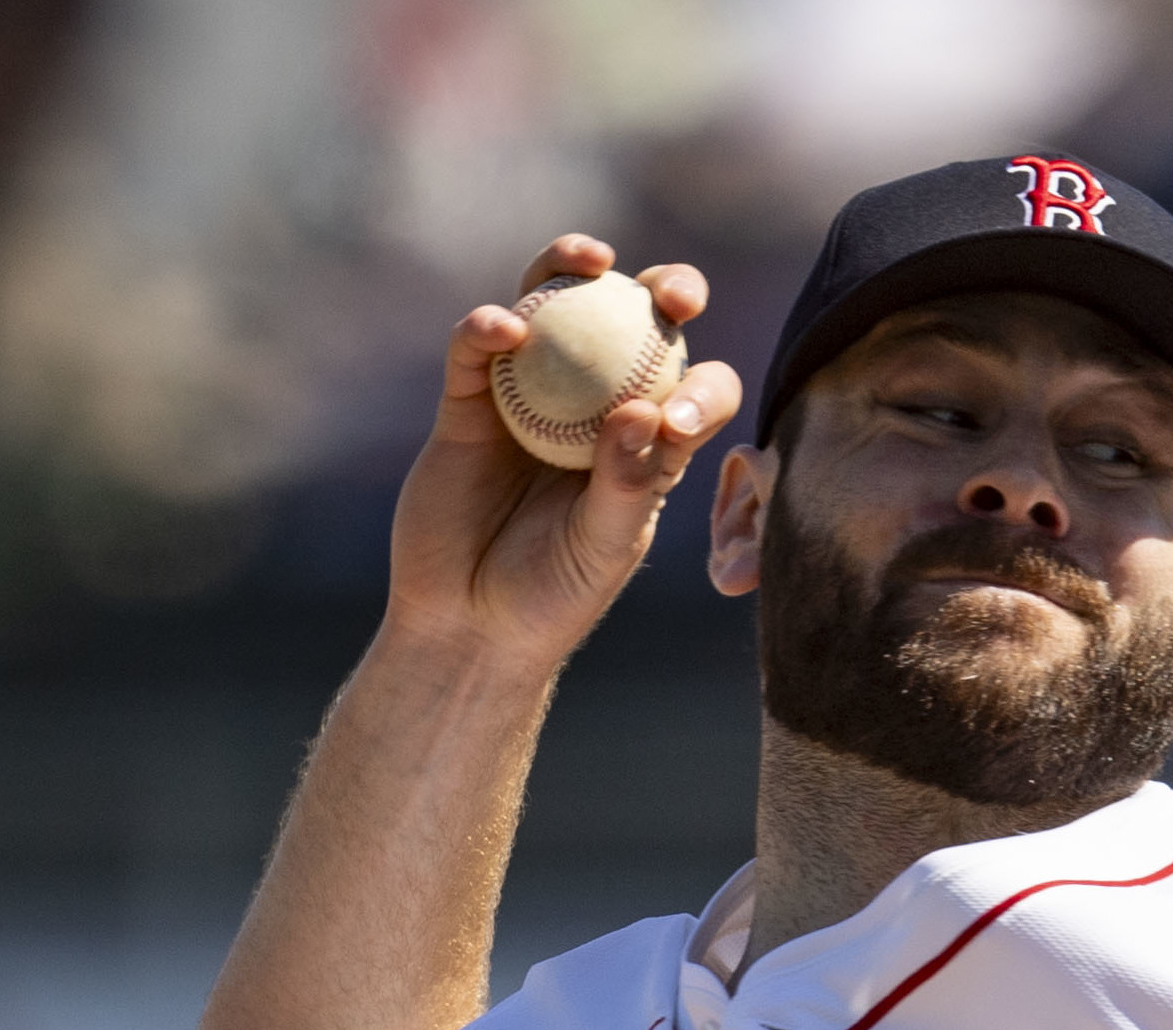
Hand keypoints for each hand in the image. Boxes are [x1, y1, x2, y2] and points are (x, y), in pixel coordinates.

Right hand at [383, 235, 742, 670]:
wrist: (468, 625)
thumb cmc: (554, 595)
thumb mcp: (605, 545)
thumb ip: (629, 483)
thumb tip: (646, 409)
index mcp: (648, 443)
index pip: (694, 392)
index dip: (705, 386)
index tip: (680, 420)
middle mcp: (594, 405)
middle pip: (635, 324)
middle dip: (666, 290)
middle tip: (675, 293)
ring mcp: (529, 397)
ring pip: (555, 311)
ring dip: (571, 269)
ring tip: (592, 260)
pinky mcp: (468, 404)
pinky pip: (476, 350)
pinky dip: (487, 328)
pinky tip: (503, 328)